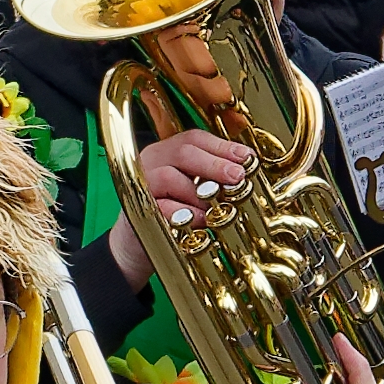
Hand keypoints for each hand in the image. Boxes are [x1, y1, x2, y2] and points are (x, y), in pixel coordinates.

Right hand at [103, 128, 257, 283]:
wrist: (136, 244)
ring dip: (199, 192)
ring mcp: (141, 183)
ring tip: (218, 206)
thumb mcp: (193, 190)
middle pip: (184, 152)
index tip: (247, 157)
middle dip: (215, 164)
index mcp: (167, 151)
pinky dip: (184, 213)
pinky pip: (161, 206)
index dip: (223, 146)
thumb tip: (244, 171)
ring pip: (170, 177)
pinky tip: (201, 221)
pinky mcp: (137, 208)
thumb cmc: (171, 213)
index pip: (195, 138)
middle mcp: (151, 161)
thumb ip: (212, 178)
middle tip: (237, 177)